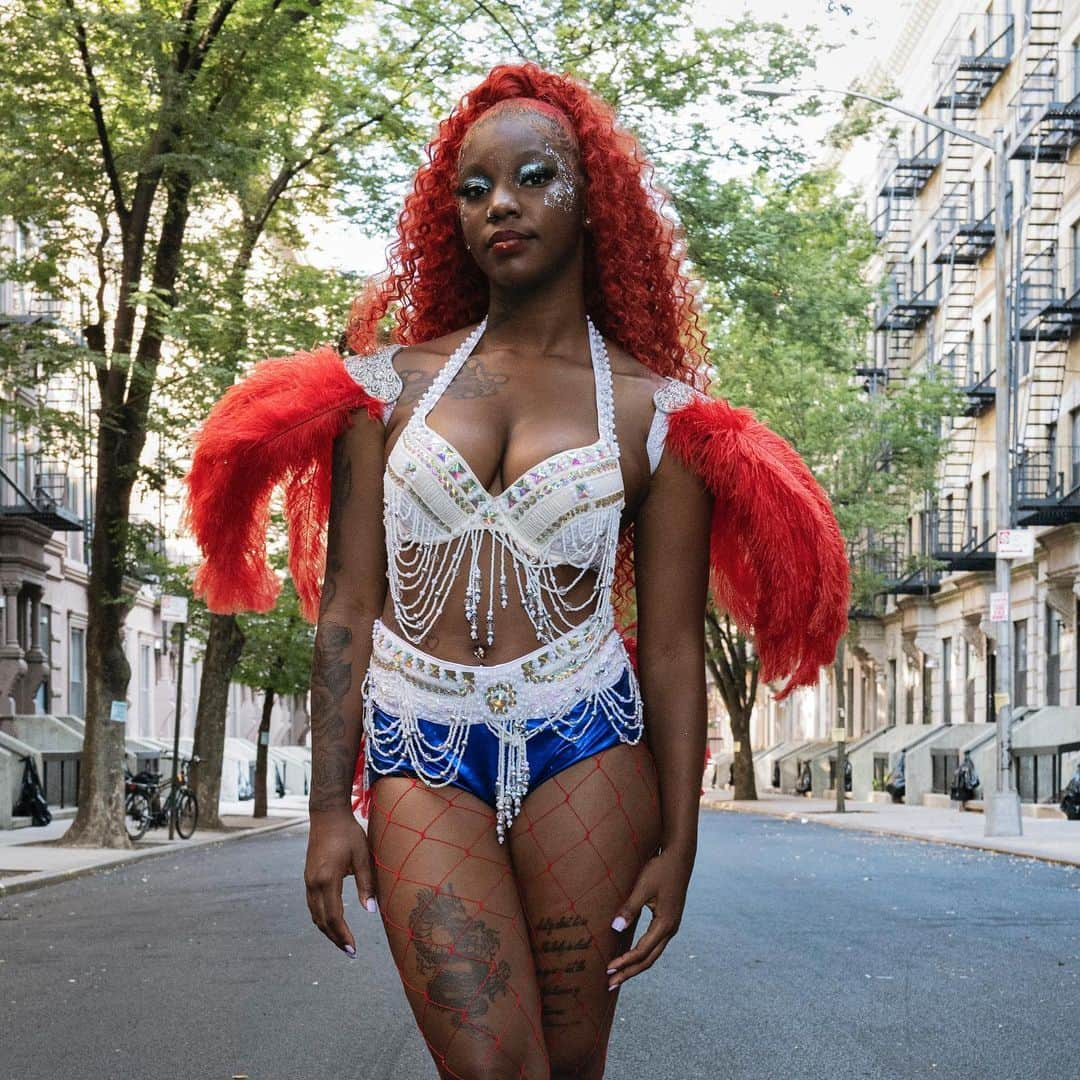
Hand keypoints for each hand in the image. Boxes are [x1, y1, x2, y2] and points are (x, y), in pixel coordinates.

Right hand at [304, 808, 377, 956]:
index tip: (353, 949)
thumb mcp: (362, 856)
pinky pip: (313, 905)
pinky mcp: (308, 878)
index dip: (343, 935)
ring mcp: (308, 881)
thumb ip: (366, 884)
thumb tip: (371, 910)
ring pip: (315, 915)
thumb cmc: (348, 833)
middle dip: (335, 938)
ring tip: (342, 942)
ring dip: (327, 930)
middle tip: (350, 952)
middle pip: (322, 921)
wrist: (327, 815)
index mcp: (327, 879)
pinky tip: (333, 923)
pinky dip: (322, 918)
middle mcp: (313, 884)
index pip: (334, 917)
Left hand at [606, 848, 693, 990]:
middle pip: (648, 959)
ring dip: (635, 965)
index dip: (624, 962)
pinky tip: (630, 955)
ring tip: (618, 975)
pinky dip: (641, 954)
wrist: (679, 856)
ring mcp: (671, 925)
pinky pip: (654, 944)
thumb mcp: (642, 887)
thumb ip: (629, 908)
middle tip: (610, 984)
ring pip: (652, 954)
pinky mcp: (668, 920)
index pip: (642, 951)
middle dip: (629, 972)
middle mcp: (671, 929)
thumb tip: (614, 929)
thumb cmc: (659, 869)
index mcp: (665, 924)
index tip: (607, 969)